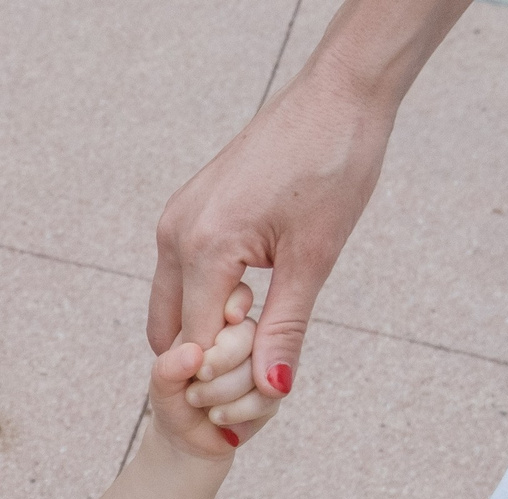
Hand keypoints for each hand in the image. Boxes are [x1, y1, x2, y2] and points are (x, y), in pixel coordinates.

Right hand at [147, 55, 402, 400]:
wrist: (337, 95)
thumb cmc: (333, 165)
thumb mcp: (315, 257)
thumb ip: (285, 328)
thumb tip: (273, 390)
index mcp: (203, 248)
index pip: (195, 345)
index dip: (224, 379)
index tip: (260, 395)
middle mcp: (175, 235)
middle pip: (170, 331)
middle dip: (204, 363)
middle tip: (254, 372)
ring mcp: (176, 220)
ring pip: (173, 305)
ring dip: (206, 331)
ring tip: (258, 330)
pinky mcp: (187, 211)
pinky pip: (182, 275)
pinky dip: (207, 300)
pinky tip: (251, 297)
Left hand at [148, 284, 281, 457]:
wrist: (185, 437)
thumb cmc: (173, 398)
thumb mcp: (162, 383)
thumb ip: (169, 367)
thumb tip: (193, 355)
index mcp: (218, 320)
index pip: (236, 298)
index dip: (234, 304)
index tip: (227, 318)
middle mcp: (246, 336)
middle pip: (249, 333)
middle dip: (221, 360)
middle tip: (197, 378)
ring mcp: (265, 362)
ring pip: (261, 366)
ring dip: (223, 391)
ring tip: (196, 401)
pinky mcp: (275, 390)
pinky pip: (268, 396)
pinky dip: (238, 411)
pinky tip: (217, 418)